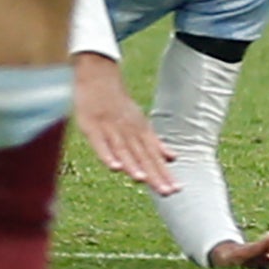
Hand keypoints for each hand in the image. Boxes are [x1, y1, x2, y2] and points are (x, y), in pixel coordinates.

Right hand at [73, 55, 176, 194]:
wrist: (99, 75)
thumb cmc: (119, 104)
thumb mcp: (141, 122)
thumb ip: (155, 142)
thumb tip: (174, 157)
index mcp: (140, 132)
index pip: (154, 157)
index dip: (164, 173)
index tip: (176, 190)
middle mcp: (128, 132)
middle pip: (142, 156)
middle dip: (154, 175)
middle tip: (166, 192)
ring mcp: (110, 129)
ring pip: (123, 150)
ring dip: (132, 165)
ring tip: (142, 180)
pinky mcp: (92, 126)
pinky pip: (100, 143)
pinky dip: (107, 155)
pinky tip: (114, 167)